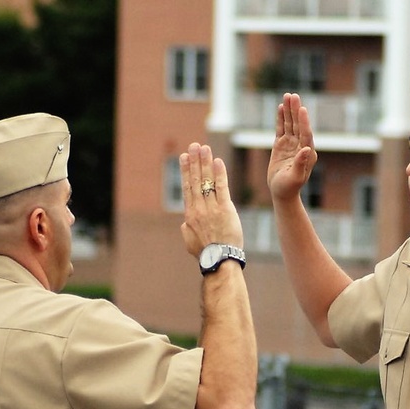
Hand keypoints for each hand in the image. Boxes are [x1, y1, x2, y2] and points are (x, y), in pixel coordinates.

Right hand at [179, 142, 242, 257]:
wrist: (219, 260)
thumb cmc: (205, 253)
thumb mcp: (188, 240)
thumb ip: (185, 227)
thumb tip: (184, 221)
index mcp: (189, 214)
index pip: (187, 187)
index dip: (185, 171)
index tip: (184, 157)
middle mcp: (199, 208)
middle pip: (196, 180)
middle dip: (194, 161)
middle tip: (194, 146)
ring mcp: (212, 208)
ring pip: (207, 181)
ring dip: (205, 162)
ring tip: (204, 148)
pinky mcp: (225, 209)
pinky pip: (222, 187)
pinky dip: (219, 173)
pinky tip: (218, 161)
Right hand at [267, 92, 317, 200]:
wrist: (282, 193)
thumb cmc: (289, 188)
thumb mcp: (295, 178)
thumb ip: (301, 163)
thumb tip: (307, 149)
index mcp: (307, 153)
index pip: (306, 134)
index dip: (303, 121)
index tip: (302, 109)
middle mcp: (301, 146)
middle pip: (298, 125)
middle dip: (296, 110)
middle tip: (293, 96)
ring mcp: (291, 144)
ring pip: (290, 124)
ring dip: (289, 111)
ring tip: (287, 96)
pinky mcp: (282, 145)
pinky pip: (282, 129)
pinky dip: (281, 118)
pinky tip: (281, 108)